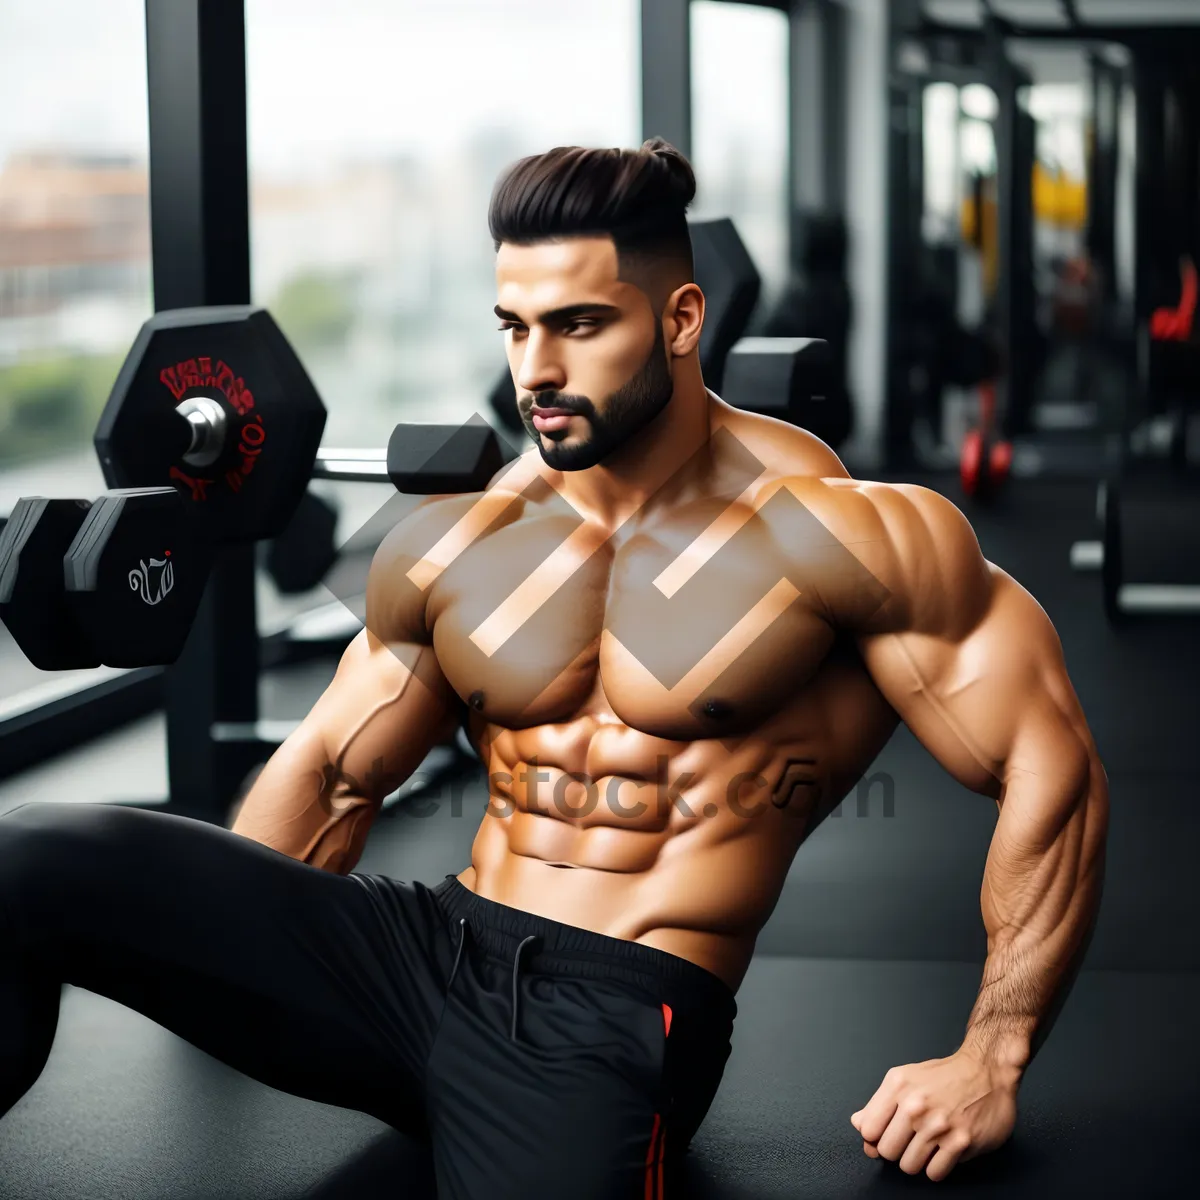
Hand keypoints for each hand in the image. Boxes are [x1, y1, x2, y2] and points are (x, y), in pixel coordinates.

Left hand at [849, 1050, 1017, 1181]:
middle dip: (897, 1150)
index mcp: (897, 1086)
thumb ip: (878, 1103)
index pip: (868, 1130)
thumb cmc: (944, 1076)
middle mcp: (915, 1105)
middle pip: (887, 1151)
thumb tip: (859, 1125)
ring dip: (917, 1161)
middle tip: (910, 1139)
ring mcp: (937, 1125)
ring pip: (909, 1166)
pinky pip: (934, 1173)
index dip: (875, 1137)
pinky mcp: (960, 1142)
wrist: (986, 1071)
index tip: (886, 1135)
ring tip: (928, 1145)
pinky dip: (937, 1168)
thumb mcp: (904, 1079)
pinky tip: (943, 1152)